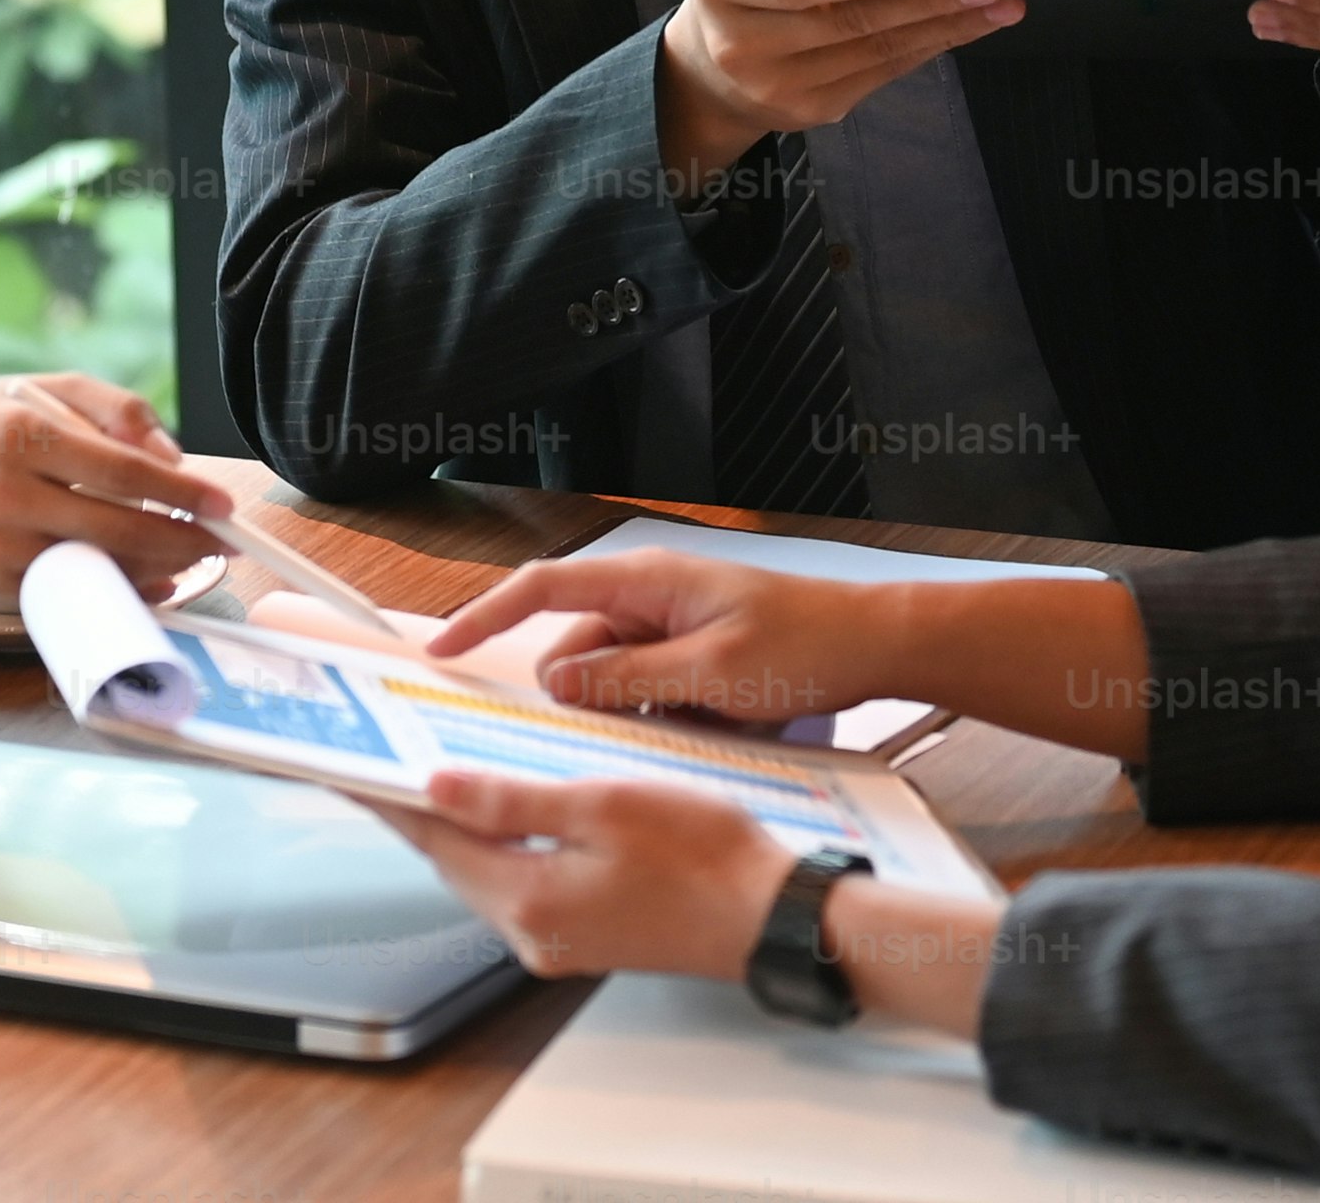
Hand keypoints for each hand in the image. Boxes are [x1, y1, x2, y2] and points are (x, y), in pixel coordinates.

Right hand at [0, 373, 246, 603]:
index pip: (118, 471)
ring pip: (99, 570)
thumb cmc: (1, 419)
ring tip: (191, 552)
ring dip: (158, 568)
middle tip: (223, 541)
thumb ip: (121, 411)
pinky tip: (150, 573)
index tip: (222, 503)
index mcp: (22, 435)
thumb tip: (173, 458)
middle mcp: (6, 494)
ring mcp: (0, 544)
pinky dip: (120, 587)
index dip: (178, 492)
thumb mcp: (56, 387)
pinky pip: (76, 592)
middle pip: (116, 531)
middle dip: (182, 541)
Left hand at [383, 767, 791, 980]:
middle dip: (418, 809)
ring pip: (485, 872)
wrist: (772, 917)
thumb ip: (512, 799)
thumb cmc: (706, 858)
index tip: (350, 768)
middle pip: (452, 860)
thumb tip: (439, 787)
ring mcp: (557, 941)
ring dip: (460, 825)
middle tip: (384, 760)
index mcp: (529, 899)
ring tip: (434, 772)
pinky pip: (520, 882)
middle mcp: (532, 933)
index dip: (389, 797)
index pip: (433, 840)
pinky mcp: (582, 936)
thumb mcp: (602, 805)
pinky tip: (505, 810)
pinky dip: (501, 843)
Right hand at [426, 543, 909, 725]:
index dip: (485, 616)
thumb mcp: (709, 673)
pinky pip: (647, 689)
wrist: (875, 646)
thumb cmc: (805, 644)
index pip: (542, 589)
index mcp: (645, 581)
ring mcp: (671, 627)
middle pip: (576, 647)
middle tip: (587, 738)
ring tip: (671, 734)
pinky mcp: (692, 656)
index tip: (444, 647)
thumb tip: (557, 683)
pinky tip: (690, 737)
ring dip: (625, 713)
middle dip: (576, 695)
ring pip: (612, 677)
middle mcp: (649, 597)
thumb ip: (626, 678)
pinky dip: (655, 716)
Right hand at [656, 0, 1025, 190]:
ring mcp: (780, 87)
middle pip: (847, 24)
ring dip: (945, 29)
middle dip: (927, 3)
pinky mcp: (813, 112)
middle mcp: (745, 43)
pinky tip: (967, 27)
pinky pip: (881, 75)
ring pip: (874, 54)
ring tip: (1000, 6)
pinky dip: (928, 47)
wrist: (706, 71)